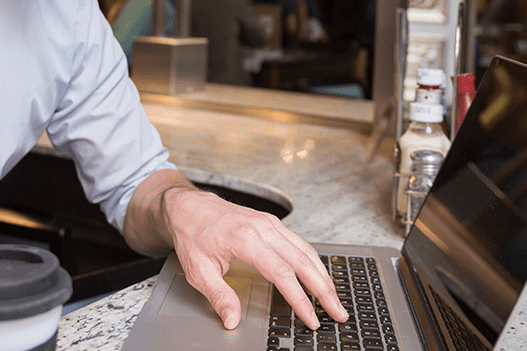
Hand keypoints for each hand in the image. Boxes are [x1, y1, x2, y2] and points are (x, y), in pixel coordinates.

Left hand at [161, 186, 347, 330]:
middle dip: (324, 290)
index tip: (311, 318)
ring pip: (306, 251)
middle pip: (303, 261)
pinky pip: (299, 243)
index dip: (300, 299)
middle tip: (338, 312)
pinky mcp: (272, 224)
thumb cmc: (192, 234)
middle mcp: (263, 228)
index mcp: (245, 239)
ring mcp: (270, 224)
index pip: (282, 274)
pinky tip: (319, 276)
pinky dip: (314, 262)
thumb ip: (218, 296)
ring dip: (323, 276)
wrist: (188, 205)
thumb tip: (232, 320)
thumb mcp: (197, 270)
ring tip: (334, 299)